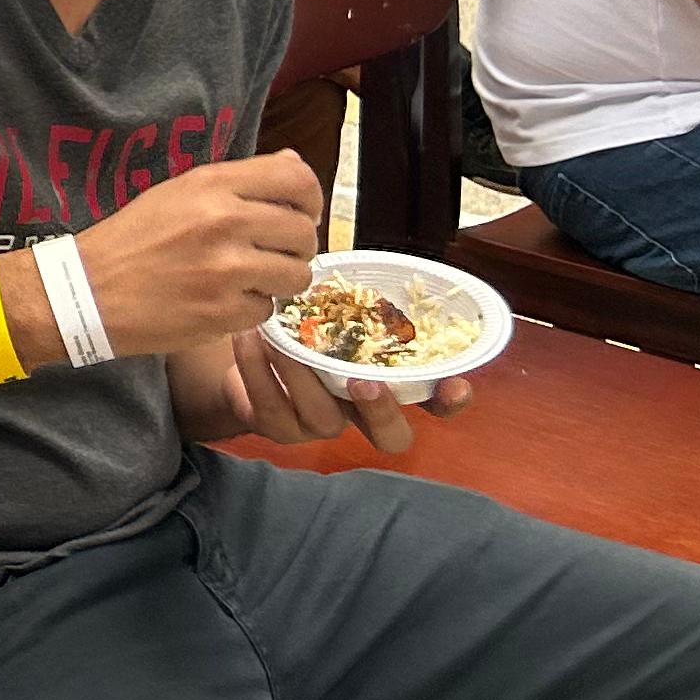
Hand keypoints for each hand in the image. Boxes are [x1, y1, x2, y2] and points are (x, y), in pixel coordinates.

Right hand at [70, 155, 326, 359]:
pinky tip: (221, 302)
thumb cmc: (132, 239)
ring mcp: (226, 271)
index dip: (310, 200)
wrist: (86, 291)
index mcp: (212, 185)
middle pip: (304, 233)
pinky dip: (249, 309)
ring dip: (278, 281)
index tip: (300, 214)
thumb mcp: (178, 192)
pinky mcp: (224, 313)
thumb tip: (294, 162)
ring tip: (248, 280)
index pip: (297, 179)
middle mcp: (224, 222)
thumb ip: (237, 180)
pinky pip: (267, 310)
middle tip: (271, 255)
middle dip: (295, 248)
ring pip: (297, 276)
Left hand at [197, 326, 472, 453]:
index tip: (455, 385)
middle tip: (364, 382)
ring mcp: (320, 425)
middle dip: (382, 412)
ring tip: (277, 340)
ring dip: (301, 377)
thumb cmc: (302, 325)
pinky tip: (251, 338)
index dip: (450, 400)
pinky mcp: (279, 428)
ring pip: (324, 419)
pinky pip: (271, 406)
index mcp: (386, 383)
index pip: (434, 403)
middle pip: (392, 437)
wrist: (244, 354)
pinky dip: (258, 370)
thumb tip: (364, 262)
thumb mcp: (333, 310)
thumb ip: (357, 300)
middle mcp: (360, 412)